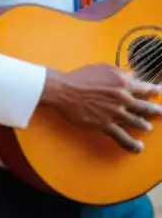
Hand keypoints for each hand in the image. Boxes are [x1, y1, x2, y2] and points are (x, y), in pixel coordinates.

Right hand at [41, 64, 161, 151]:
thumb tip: (132, 75)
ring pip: (136, 122)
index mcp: (123, 83)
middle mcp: (123, 99)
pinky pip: (122, 136)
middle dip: (154, 110)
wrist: (65, 90)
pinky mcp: (105, 125)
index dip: (153, 90)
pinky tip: (138, 147)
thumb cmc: (81, 78)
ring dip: (144, 125)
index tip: (158, 92)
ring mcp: (115, 113)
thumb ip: (120, 73)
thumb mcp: (103, 69)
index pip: (145, 88)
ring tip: (148, 127)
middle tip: (160, 112)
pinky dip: (131, 143)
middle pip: (144, 107)